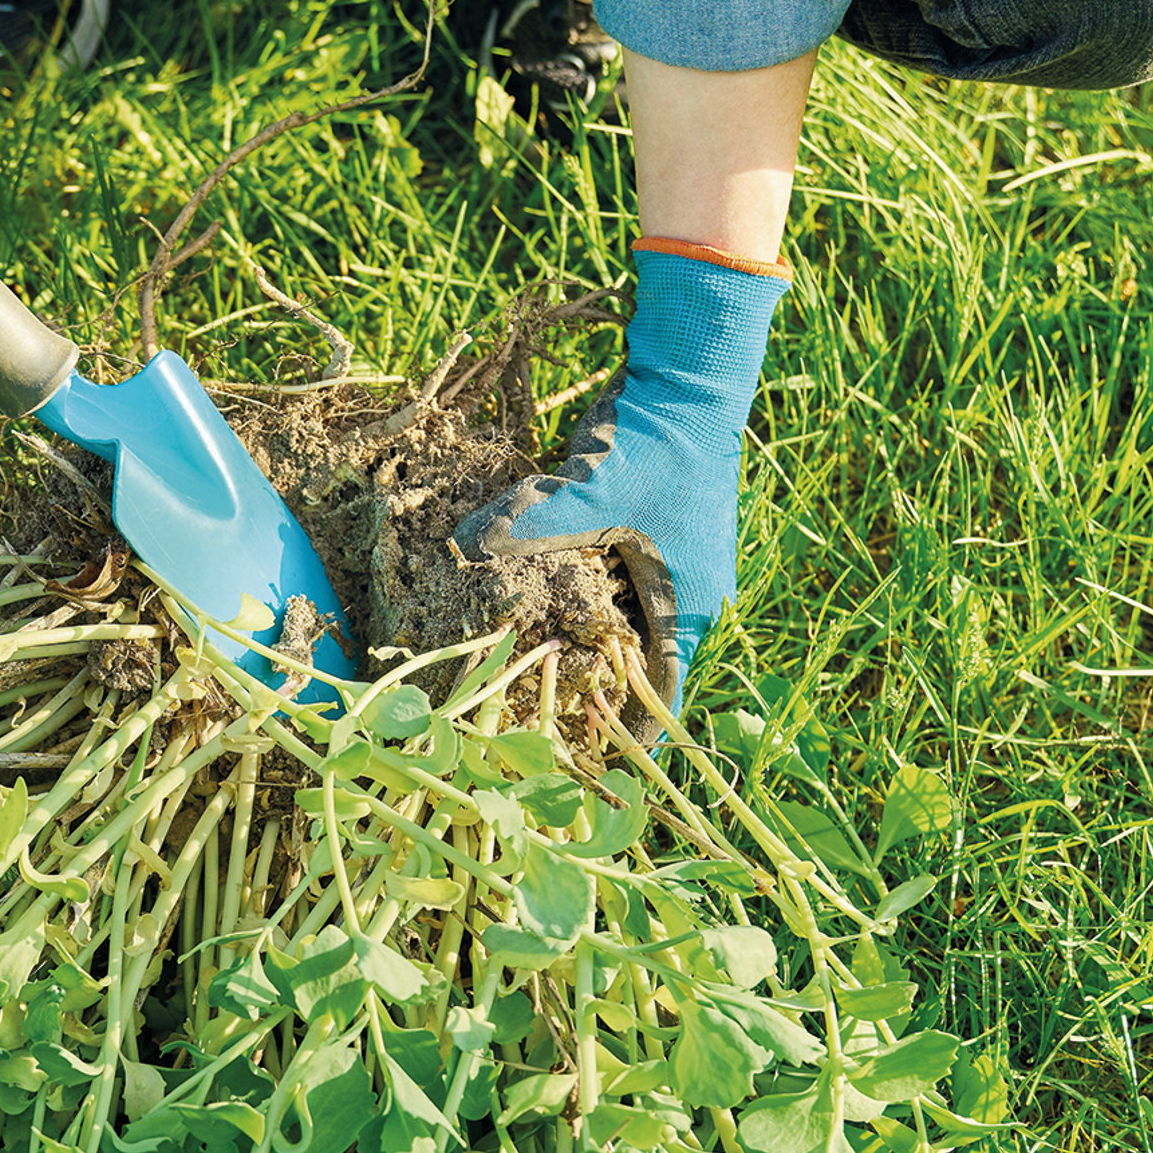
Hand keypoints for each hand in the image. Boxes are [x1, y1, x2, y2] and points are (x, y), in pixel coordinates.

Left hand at [452, 241, 788, 707]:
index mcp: (689, 608)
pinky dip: (572, 611)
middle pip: (635, 672)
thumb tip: (463, 545)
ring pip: (617, 633)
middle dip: (590, 704)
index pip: (662, 698)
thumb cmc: (658, 444)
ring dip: (578, 657)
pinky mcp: (640, 544)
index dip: (626, 739)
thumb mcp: (594, 492)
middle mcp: (682, 599)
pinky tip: (528, 623)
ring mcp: (663, 571)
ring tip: (524, 693)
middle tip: (537, 736)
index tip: (588, 772)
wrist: (688, 380)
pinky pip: (604, 594)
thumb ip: (531, 523)